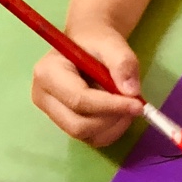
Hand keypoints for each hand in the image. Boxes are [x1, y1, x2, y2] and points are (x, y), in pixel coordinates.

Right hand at [31, 26, 144, 146]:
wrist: (89, 45)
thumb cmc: (96, 42)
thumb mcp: (112, 43)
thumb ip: (123, 62)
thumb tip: (131, 91)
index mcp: (48, 73)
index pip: (78, 100)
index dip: (110, 105)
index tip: (137, 104)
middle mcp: (43, 97)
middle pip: (78, 125)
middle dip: (111, 118)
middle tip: (135, 105)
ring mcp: (53, 114)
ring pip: (86, 135)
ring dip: (114, 125)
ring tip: (127, 104)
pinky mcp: (66, 124)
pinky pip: (92, 139)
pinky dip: (112, 130)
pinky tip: (120, 113)